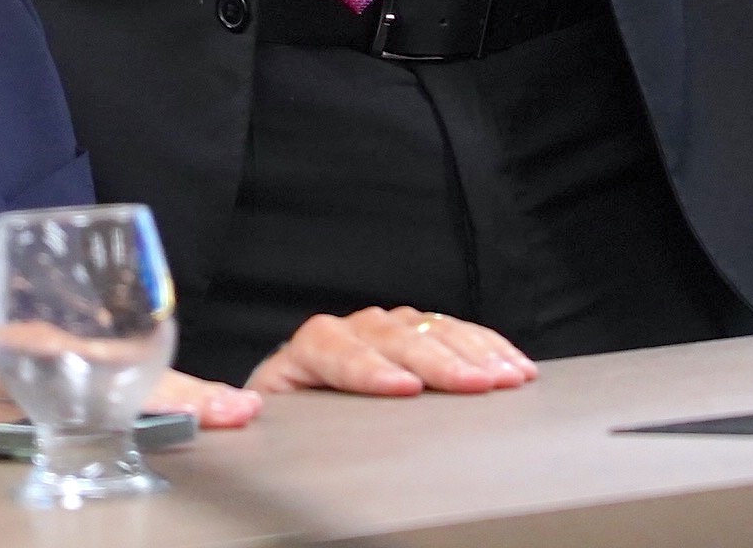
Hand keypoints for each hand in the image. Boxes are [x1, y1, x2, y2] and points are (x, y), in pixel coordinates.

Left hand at [248, 307, 535, 398]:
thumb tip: (242, 414)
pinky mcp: (411, 337)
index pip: (335, 350)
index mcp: (303, 353)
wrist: (290, 412)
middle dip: (439, 361)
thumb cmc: (283, 424)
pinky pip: (451, 331)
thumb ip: (254, 416)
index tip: (403, 388)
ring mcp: (382, 331)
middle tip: (476, 384)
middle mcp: (346, 333)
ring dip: (473, 352)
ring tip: (505, 375)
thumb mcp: (266, 423)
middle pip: (394, 337)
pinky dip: (485, 347)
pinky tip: (510, 363)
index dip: (371, 369)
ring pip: (428, 329)